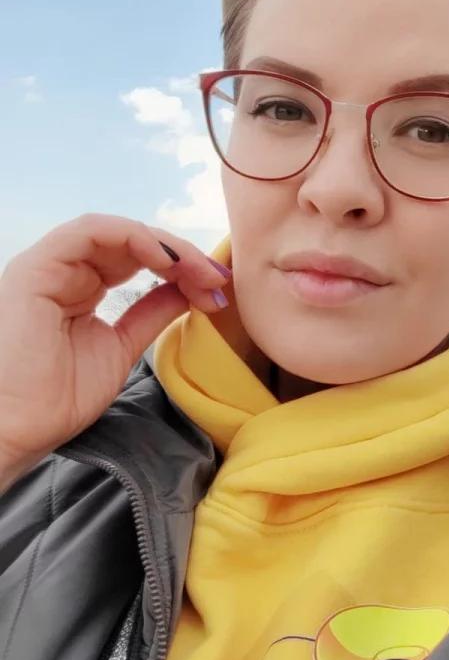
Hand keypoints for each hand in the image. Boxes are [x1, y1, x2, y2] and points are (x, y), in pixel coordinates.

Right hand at [0, 215, 229, 491]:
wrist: (13, 428)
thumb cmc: (55, 400)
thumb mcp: (121, 348)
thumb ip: (151, 313)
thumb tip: (191, 291)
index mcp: (79, 289)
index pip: (136, 260)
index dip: (180, 268)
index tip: (217, 290)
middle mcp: (63, 272)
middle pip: (131, 243)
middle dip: (182, 257)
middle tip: (218, 279)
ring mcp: (48, 266)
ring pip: (116, 233)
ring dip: (165, 246)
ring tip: (198, 270)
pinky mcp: (37, 266)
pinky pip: (90, 231)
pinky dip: (134, 237)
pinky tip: (165, 260)